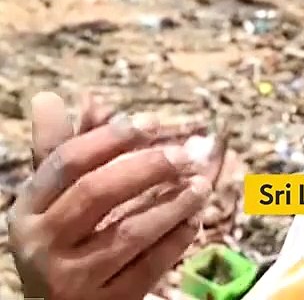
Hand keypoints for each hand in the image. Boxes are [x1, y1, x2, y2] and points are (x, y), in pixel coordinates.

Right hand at [7, 92, 216, 299]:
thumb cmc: (61, 242)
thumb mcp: (52, 200)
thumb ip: (60, 150)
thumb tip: (51, 98)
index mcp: (28, 208)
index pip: (67, 162)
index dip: (111, 137)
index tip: (152, 120)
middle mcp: (43, 243)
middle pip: (97, 193)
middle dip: (147, 167)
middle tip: (188, 152)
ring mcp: (72, 278)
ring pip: (128, 233)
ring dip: (172, 204)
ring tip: (202, 184)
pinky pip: (149, 266)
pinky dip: (176, 240)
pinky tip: (196, 220)